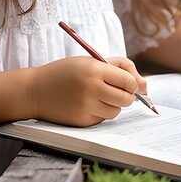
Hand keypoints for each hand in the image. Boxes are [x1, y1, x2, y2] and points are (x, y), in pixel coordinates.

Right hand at [28, 56, 146, 126]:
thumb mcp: (90, 60)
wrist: (35, 90)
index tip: (128, 83)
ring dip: (113, 105)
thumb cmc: (66, 72)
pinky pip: (102, 119)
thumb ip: (120, 67)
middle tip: (117, 91)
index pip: (128, 81)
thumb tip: (145, 86)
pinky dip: (99, 113)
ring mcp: (86, 107)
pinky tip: (86, 105)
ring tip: (98, 96)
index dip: (132, 83)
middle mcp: (91, 89)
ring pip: (116, 111)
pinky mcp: (81, 121)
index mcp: (94, 70)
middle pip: (126, 99)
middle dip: (127, 96)